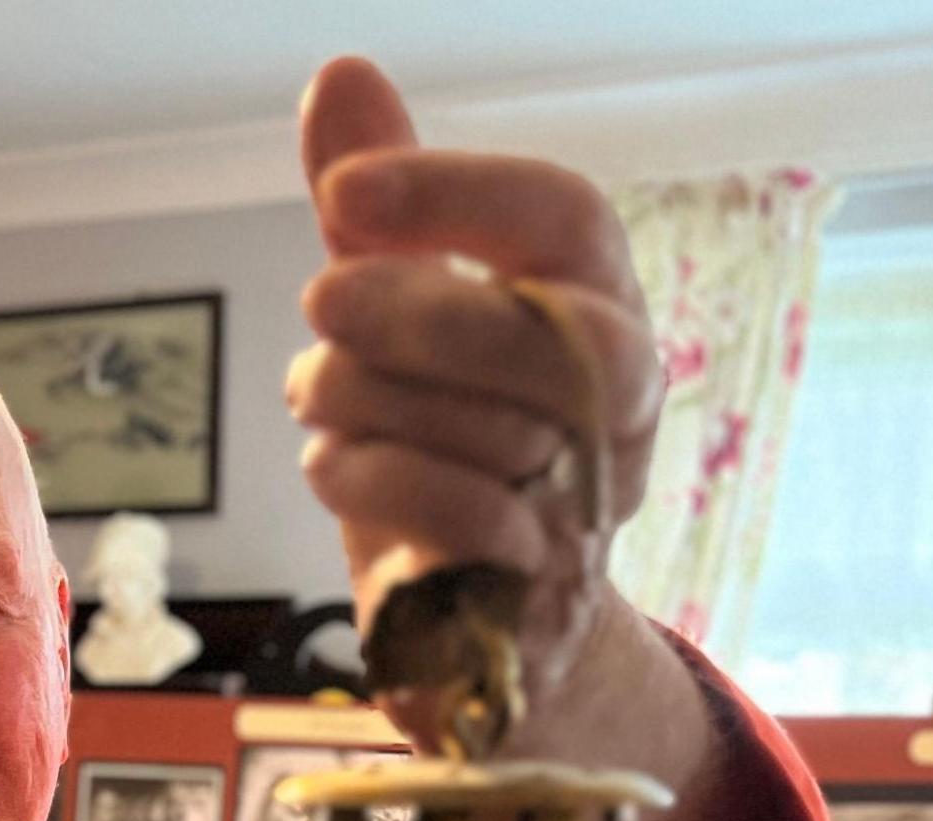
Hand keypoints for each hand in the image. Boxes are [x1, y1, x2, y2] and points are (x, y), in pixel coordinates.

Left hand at [292, 57, 664, 744]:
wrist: (477, 634)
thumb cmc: (442, 452)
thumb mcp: (397, 321)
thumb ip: (375, 208)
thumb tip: (343, 74)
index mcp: (595, 308)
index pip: (567, 218)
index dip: (457, 192)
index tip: (345, 191)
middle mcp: (617, 406)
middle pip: (548, 335)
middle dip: (416, 311)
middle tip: (319, 301)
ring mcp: (589, 509)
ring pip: (495, 432)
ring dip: (368, 401)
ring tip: (315, 398)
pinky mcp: (538, 599)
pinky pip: (467, 525)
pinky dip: (377, 480)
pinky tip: (332, 461)